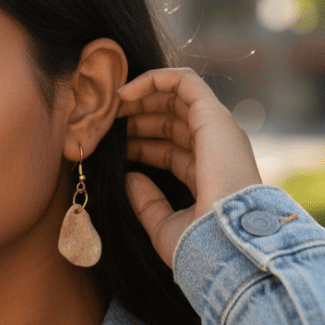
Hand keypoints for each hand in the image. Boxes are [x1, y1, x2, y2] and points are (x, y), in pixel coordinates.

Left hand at [117, 68, 261, 267]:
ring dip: (141, 97)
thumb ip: (146, 202)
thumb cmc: (197, 244)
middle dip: (137, 117)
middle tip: (104, 122)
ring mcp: (217, 131)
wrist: (221, 243)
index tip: (110, 147)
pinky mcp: (213, 117)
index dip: (139, 144)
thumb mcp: (163, 226)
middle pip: (172, 121)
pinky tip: (122, 93)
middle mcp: (215, 148)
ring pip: (176, 98)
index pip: (170, 150)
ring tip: (108, 105)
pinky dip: (153, 80)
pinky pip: (184, 82)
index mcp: (206, 174)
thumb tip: (128, 179)